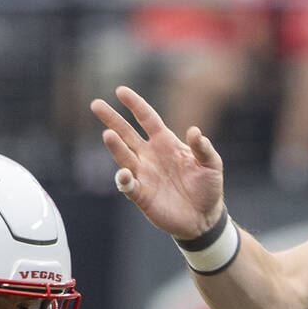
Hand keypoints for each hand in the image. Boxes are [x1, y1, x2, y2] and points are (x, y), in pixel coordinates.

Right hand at [91, 86, 225, 240]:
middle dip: (112, 119)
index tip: (121, 91)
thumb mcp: (212, 164)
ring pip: (124, 157)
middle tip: (96, 104)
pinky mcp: (142, 195)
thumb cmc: (208, 187)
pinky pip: (128, 186)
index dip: (135, 105)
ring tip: (108, 135)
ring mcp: (144, 174)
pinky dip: (124, 180)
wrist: (205, 217)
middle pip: (126, 134)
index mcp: (166, 143)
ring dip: (115, 146)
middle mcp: (150, 156)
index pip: (147, 119)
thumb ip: (203, 148)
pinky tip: (125, 174)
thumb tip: (194, 131)